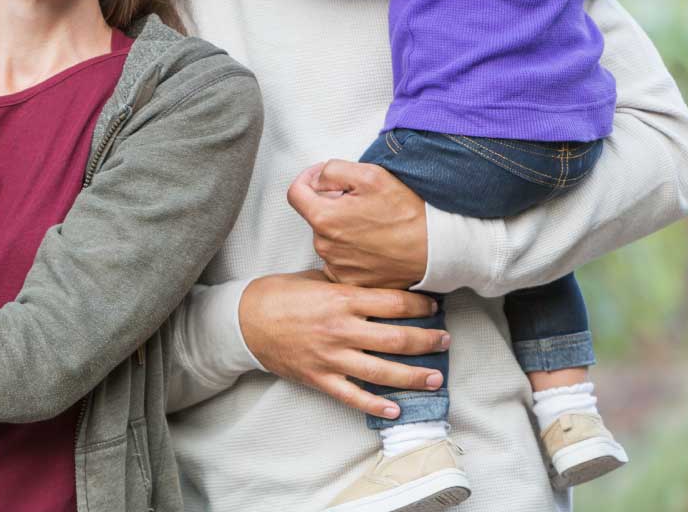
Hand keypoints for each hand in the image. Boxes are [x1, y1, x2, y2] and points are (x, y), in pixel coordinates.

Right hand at [239, 271, 448, 418]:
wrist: (243, 320)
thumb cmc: (278, 294)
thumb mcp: (314, 279)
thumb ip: (346, 286)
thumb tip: (377, 287)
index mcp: (340, 299)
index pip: (392, 302)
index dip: (419, 304)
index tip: (433, 306)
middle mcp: (340, 329)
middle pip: (395, 338)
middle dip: (426, 341)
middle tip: (444, 341)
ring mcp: (330, 357)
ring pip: (381, 371)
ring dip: (412, 376)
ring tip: (435, 379)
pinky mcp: (319, 378)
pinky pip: (352, 396)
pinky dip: (376, 405)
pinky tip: (396, 408)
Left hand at [288, 160, 428, 287]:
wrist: (437, 249)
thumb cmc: (407, 212)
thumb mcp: (370, 175)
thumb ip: (333, 170)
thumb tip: (317, 178)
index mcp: (324, 218)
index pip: (295, 193)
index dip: (307, 179)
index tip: (323, 178)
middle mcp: (325, 246)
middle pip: (315, 215)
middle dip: (331, 203)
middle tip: (362, 201)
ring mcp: (337, 266)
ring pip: (328, 237)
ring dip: (342, 226)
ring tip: (373, 223)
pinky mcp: (351, 281)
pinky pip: (340, 259)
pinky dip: (350, 249)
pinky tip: (373, 244)